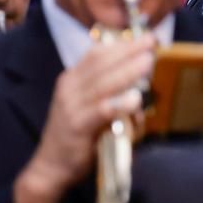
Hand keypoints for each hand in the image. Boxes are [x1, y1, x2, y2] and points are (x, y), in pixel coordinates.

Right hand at [14, 37, 155, 202]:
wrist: (51, 166)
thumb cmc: (74, 137)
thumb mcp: (85, 108)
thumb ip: (105, 95)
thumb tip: (138, 86)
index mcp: (71, 80)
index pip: (96, 54)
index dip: (120, 44)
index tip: (143, 37)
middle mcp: (69, 87)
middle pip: (101, 63)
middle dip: (128, 50)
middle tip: (151, 41)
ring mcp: (71, 105)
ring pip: (102, 83)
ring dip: (127, 71)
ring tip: (148, 62)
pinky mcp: (77, 125)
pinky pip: (101, 110)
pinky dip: (118, 103)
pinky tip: (135, 98)